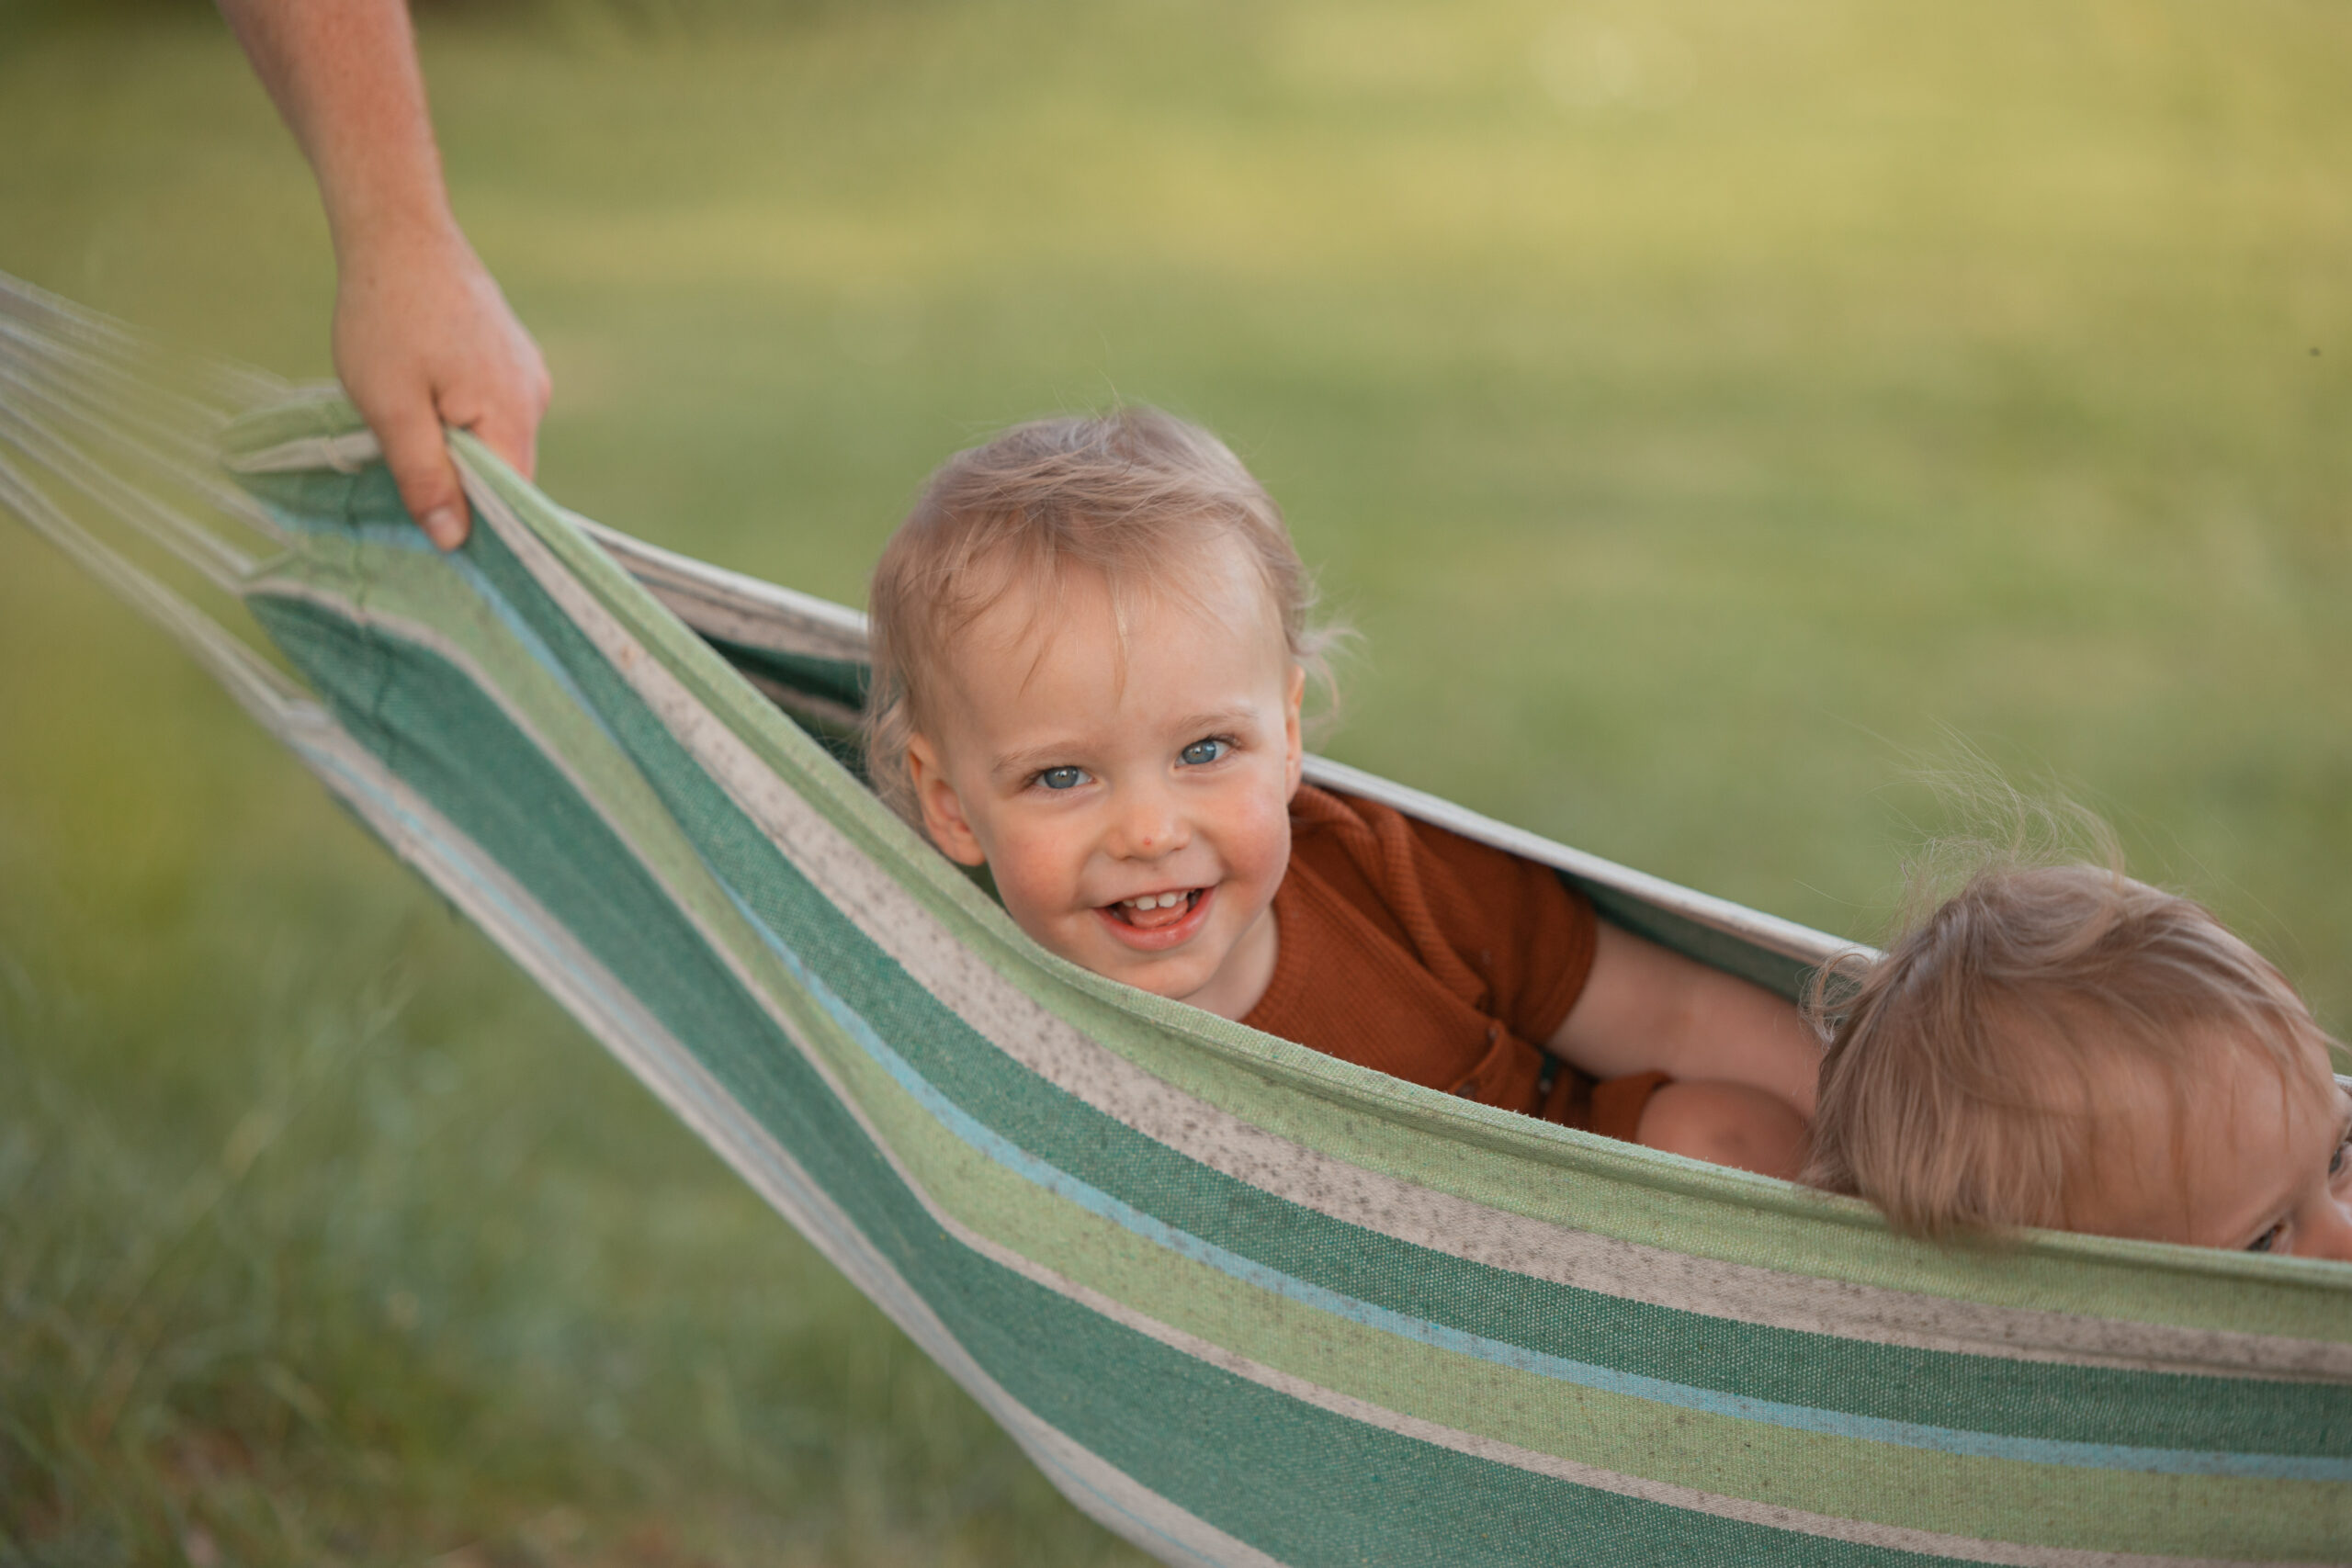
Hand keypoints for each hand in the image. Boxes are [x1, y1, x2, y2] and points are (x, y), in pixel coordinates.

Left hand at [332, 223, 549, 550]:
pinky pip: (492, 409)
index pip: (512, 500)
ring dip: (456, 448)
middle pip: (506, 472)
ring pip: (496, 440)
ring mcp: (527, 373)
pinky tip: (422, 395)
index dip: (478, 526)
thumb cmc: (385, 316)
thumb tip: (452, 541)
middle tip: (402, 479)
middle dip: (461, 485)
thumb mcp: (389, 406)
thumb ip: (423, 476)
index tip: (437, 543)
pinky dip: (461, 419)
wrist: (398, 231)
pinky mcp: (511, 356)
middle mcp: (534, 397)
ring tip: (406, 424)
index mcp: (511, 414)